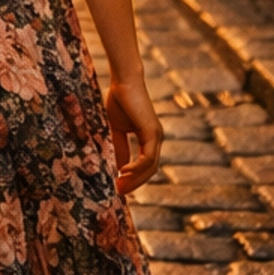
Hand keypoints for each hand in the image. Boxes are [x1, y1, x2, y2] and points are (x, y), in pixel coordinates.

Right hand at [105, 78, 160, 194]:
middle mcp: (156, 139)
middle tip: (119, 192)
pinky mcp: (152, 132)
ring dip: (135, 179)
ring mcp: (156, 136)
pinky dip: (136, 167)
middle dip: (134, 183)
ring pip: (150, 167)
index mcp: (149, 138)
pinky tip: (122, 172)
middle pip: (150, 170)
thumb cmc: (120, 100)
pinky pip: (147, 157)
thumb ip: (120, 148)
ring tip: (120, 186)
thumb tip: (118, 168)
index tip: (118, 186)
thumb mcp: (117, 129)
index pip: (145, 165)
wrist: (124, 82)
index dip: (133, 178)